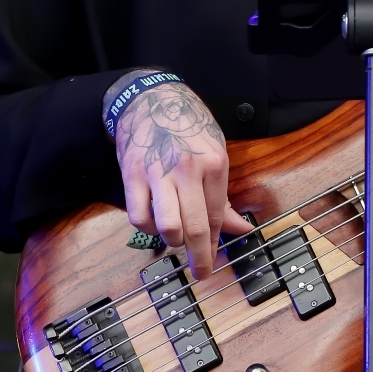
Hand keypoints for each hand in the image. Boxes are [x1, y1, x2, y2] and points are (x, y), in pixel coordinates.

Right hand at [114, 81, 252, 275]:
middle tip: (201, 272)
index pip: (216, 217)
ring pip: (166, 226)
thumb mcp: (216, 153)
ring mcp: (157, 173)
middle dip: (199, 257)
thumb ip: (223, 196)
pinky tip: (154, 222)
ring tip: (176, 239)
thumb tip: (240, 228)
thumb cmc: (188, 126)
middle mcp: (187, 170)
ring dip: (172, 241)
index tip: (213, 260)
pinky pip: (138, 216)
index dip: (215, 244)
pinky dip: (146, 228)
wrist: (151, 99)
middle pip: (194, 227)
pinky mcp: (132, 175)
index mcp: (213, 164)